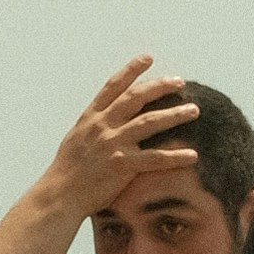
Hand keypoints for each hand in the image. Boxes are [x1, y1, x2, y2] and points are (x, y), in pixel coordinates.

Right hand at [47, 56, 198, 224]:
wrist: (59, 195)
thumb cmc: (68, 171)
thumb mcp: (77, 139)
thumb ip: (94, 125)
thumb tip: (107, 116)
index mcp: (91, 118)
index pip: (113, 86)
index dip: (131, 70)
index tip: (148, 58)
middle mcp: (102, 126)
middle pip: (135, 97)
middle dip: (159, 86)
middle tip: (180, 81)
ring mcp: (111, 144)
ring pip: (149, 122)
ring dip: (174, 114)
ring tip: (194, 110)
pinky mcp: (121, 166)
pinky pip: (154, 158)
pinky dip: (175, 156)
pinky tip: (192, 155)